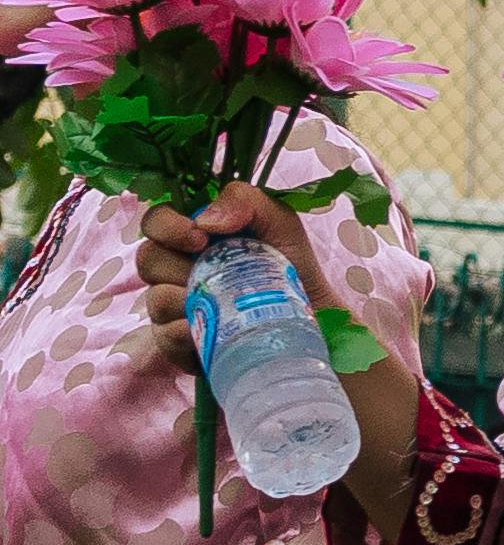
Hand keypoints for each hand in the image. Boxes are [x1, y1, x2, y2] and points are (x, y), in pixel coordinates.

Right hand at [133, 184, 342, 377]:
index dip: (166, 226)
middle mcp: (174, 270)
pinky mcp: (180, 343)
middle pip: (147, 260)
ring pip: (155, 299)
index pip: (155, 222)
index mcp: (192, 236)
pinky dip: (187, 331)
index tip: (199, 238)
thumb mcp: (277, 221)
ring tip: (221, 301)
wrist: (314, 313)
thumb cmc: (291, 264)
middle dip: (176, 264)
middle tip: (212, 272)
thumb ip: (244, 202)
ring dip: (186, 299)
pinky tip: (212, 328)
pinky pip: (166, 336)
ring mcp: (173, 308)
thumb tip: (204, 220)